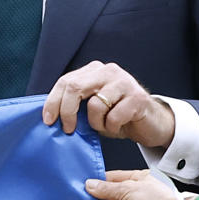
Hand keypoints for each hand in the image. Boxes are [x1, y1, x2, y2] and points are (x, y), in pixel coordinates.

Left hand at [42, 62, 174, 148]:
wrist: (150, 124)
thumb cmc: (117, 116)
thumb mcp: (92, 108)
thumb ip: (75, 104)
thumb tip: (50, 116)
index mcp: (94, 70)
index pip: (66, 81)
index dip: (53, 101)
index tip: (48, 120)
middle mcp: (108, 71)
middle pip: (75, 87)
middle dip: (66, 111)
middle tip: (68, 129)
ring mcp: (124, 82)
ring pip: (95, 105)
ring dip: (96, 124)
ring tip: (105, 126)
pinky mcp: (137, 97)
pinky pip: (113, 117)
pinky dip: (112, 128)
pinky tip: (118, 126)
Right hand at [85, 170, 182, 199]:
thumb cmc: (158, 199)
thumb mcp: (127, 188)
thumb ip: (107, 189)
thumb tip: (91, 185)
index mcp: (140, 180)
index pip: (117, 179)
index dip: (102, 181)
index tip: (88, 184)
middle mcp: (141, 197)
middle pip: (116, 197)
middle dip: (102, 198)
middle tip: (85, 199)